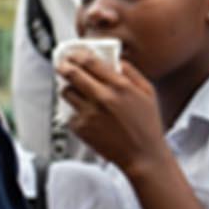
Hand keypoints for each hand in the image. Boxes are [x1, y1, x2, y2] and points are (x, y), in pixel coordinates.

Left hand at [58, 56, 168, 175]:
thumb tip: (115, 60)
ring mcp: (89, 113)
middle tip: (61, 65)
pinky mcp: (81, 128)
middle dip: (64, 66)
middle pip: (72, 74)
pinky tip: (85, 113)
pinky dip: (74, 110)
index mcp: (120, 86)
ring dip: (68, 88)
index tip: (73, 53)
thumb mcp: (147, 92)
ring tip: (75, 90)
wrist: (142, 155)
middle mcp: (102, 98)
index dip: (78, 55)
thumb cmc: (147, 124)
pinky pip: (70, 113)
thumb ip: (131, 73)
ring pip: (66, 92)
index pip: (91, 62)